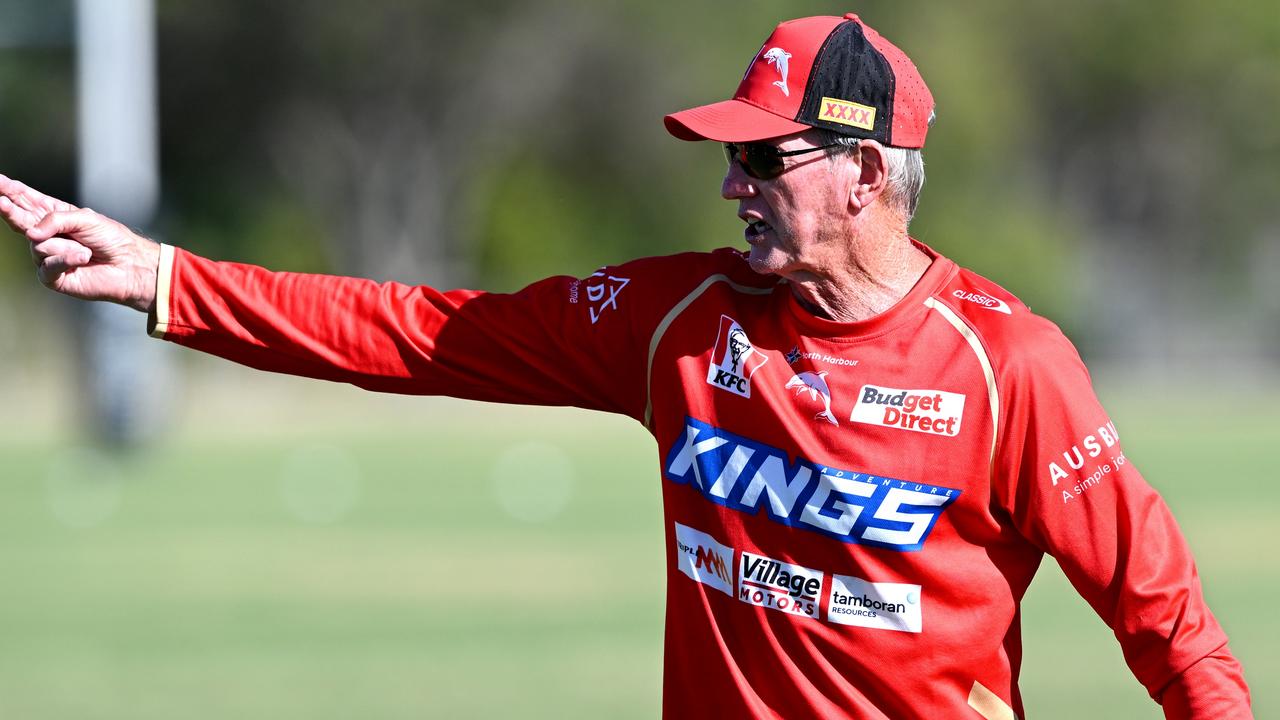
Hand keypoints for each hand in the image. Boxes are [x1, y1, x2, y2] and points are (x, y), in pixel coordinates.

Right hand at [1, 174, 159, 311]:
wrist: (129, 266)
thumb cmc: (111, 240)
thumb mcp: (85, 219)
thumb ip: (56, 219)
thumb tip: (31, 234)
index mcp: (54, 216)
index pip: (27, 201)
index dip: (10, 191)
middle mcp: (46, 235)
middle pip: (19, 219)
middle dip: (8, 208)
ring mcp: (47, 256)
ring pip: (39, 245)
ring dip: (67, 246)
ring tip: (87, 250)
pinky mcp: (52, 276)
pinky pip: (49, 265)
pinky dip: (67, 260)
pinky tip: (83, 258)